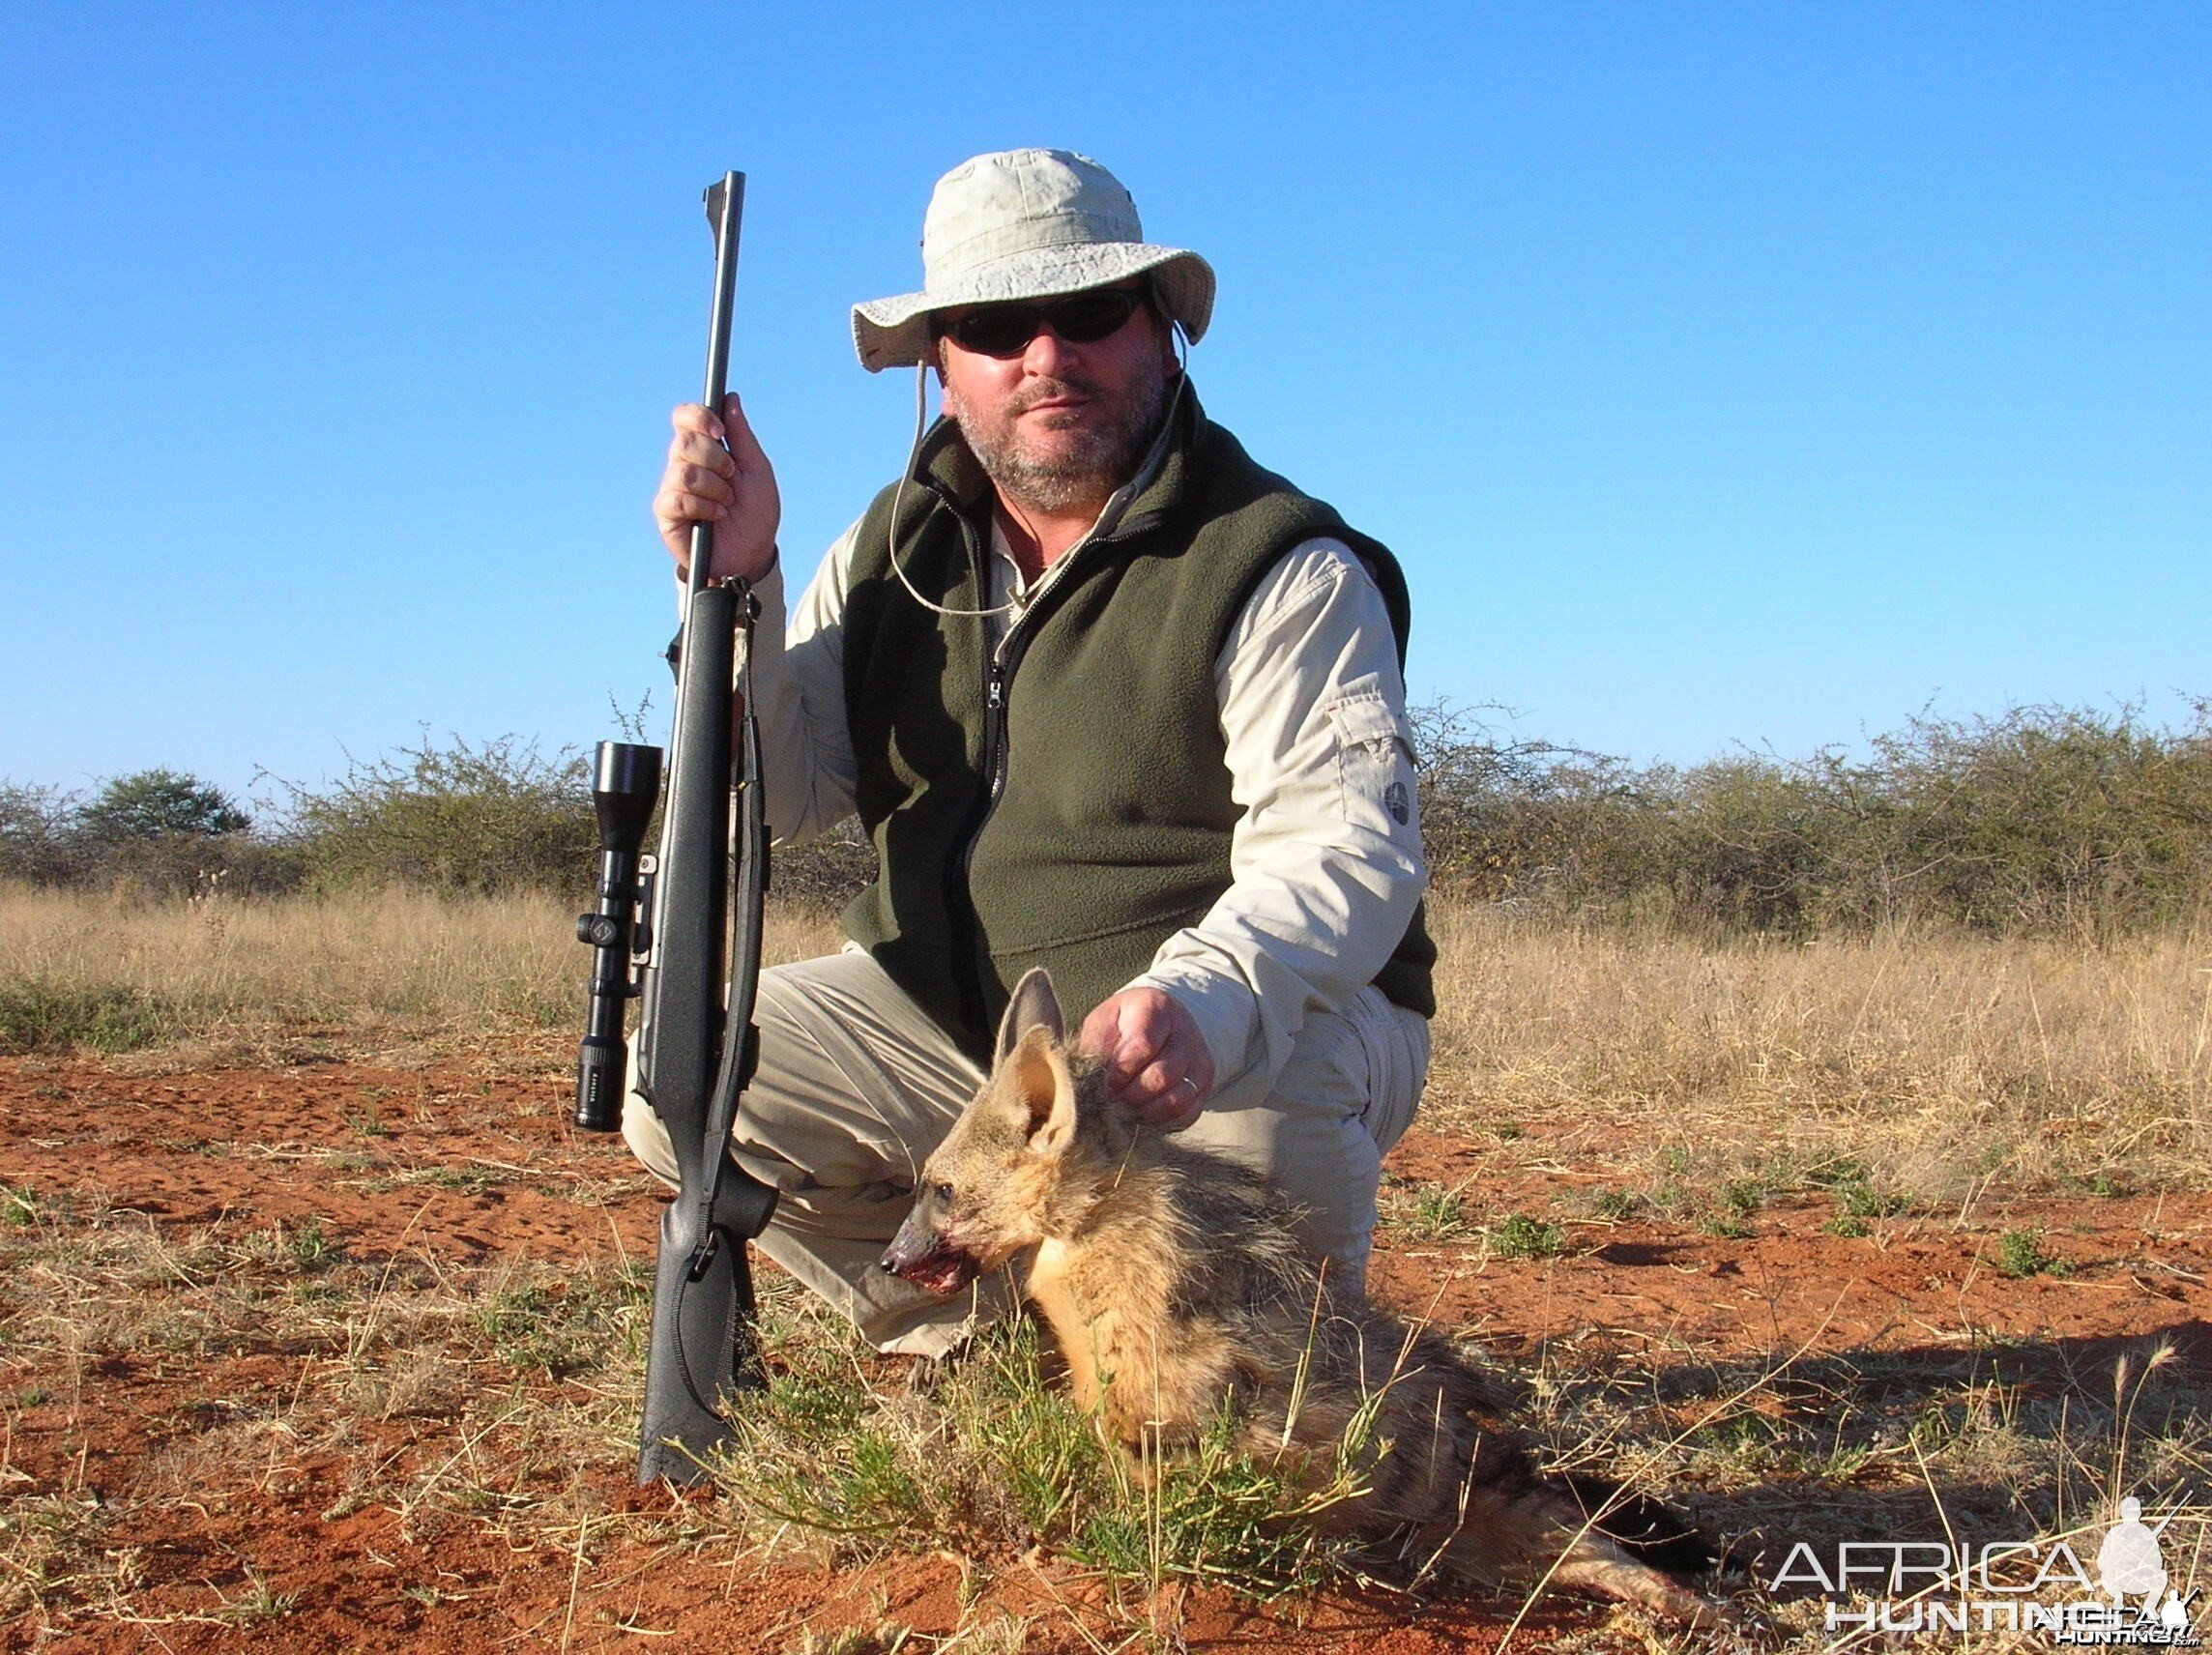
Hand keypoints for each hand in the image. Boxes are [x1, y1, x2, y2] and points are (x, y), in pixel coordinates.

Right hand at [653, 395, 780, 583]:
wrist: (752, 554)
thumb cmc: (756, 513)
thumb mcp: (758, 471)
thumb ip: (743, 436)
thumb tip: (730, 398)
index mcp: (704, 449)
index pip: (684, 418)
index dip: (698, 417)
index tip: (720, 430)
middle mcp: (683, 464)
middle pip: (684, 442)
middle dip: (717, 460)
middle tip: (732, 477)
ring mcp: (672, 488)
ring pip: (683, 472)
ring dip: (714, 489)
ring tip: (726, 504)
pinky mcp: (666, 514)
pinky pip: (677, 499)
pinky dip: (703, 508)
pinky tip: (716, 517)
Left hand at [1078, 988, 1215, 1131]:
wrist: (1160, 1024)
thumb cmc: (1122, 1025)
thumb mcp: (1103, 1023)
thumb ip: (1096, 1047)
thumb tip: (1090, 1084)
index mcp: (1157, 1008)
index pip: (1143, 1045)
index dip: (1120, 1073)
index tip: (1103, 1087)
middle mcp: (1185, 1032)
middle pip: (1161, 1076)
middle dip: (1130, 1097)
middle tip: (1109, 1106)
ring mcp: (1199, 1060)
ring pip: (1177, 1100)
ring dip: (1145, 1113)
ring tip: (1123, 1114)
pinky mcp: (1205, 1085)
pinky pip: (1187, 1114)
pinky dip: (1162, 1123)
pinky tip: (1142, 1118)